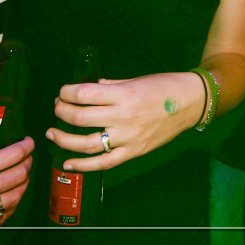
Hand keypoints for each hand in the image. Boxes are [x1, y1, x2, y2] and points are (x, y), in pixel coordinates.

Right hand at [0, 131, 33, 244]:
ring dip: (23, 185)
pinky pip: (2, 218)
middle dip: (27, 163)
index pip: (12, 156)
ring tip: (22, 176)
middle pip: (19, 176)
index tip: (29, 141)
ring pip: (15, 198)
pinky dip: (12, 206)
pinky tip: (10, 199)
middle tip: (27, 157)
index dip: (25, 146)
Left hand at [48, 72, 197, 171]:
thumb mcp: (136, 80)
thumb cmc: (164, 86)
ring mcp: (128, 138)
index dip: (67, 92)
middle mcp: (123, 117)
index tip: (63, 91)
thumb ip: (110, 86)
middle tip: (57, 107)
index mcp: (124, 95)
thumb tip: (88, 90)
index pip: (85, 94)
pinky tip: (67, 162)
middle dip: (62, 111)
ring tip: (52, 132)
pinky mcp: (133, 152)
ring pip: (87, 144)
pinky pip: (104, 163)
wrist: (191, 103)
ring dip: (64, 139)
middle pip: (80, 118)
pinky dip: (83, 165)